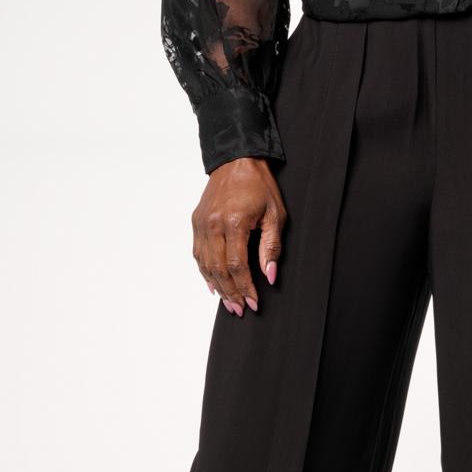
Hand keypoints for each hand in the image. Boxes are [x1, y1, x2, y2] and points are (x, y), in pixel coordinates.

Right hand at [191, 157, 286, 315]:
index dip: (246, 288)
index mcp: (234, 221)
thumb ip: (271, 247)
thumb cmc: (259, 186)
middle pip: (219, 270)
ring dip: (218, 287)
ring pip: (206, 265)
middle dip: (231, 293)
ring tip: (229, 303)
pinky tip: (215, 286)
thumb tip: (269, 276)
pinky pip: (198, 254)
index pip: (237, 265)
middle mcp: (213, 224)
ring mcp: (201, 223)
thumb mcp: (275, 215)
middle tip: (241, 310)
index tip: (254, 303)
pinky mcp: (196, 222)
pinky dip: (205, 272)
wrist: (236, 161)